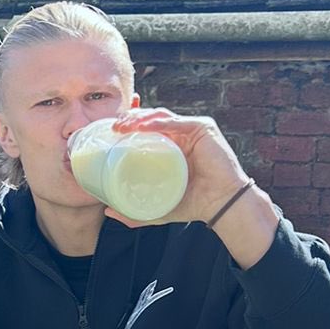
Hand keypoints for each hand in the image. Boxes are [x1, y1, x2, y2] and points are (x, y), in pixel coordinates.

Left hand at [105, 107, 252, 227]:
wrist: (222, 206)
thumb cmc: (195, 204)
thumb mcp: (158, 208)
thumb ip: (134, 212)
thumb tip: (108, 211)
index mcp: (172, 146)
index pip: (147, 129)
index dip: (128, 126)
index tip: (111, 133)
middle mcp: (182, 135)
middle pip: (151, 118)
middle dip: (130, 119)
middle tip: (114, 127)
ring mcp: (193, 129)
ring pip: (161, 116)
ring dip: (140, 118)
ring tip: (124, 126)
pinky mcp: (203, 128)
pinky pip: (176, 121)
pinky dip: (158, 122)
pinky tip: (143, 126)